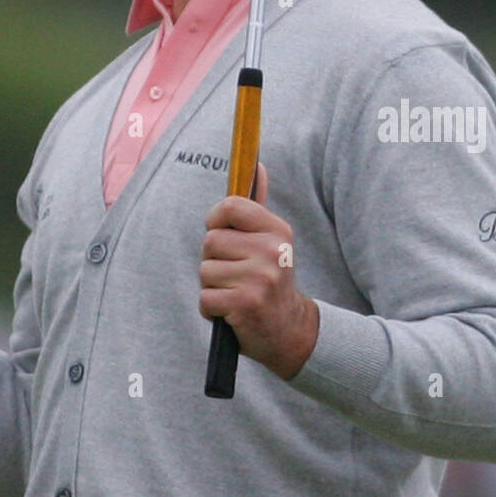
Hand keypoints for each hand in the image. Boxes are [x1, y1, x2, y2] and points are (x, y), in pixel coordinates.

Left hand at [199, 163, 318, 379]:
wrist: (290, 332)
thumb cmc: (271, 281)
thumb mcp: (272, 241)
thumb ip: (257, 207)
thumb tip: (257, 164)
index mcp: (277, 230)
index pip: (229, 206)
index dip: (216, 222)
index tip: (223, 236)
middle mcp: (272, 250)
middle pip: (210, 242)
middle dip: (213, 261)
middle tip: (235, 275)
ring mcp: (260, 277)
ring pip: (205, 271)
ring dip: (212, 287)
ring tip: (235, 293)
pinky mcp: (246, 303)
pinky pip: (206, 299)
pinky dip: (212, 309)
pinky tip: (232, 312)